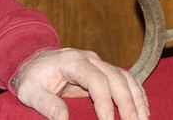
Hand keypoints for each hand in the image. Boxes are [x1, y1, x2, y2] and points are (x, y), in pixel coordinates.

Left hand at [12, 48, 148, 119]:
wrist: (34, 62)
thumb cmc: (32, 77)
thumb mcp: (30, 91)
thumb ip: (45, 103)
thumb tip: (63, 119)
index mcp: (72, 61)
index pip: (96, 79)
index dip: (105, 101)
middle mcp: (89, 59)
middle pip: (116, 77)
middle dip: (127, 102)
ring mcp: (99, 63)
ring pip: (125, 77)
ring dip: (137, 98)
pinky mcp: (103, 71)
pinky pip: (126, 79)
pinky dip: (137, 94)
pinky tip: (142, 110)